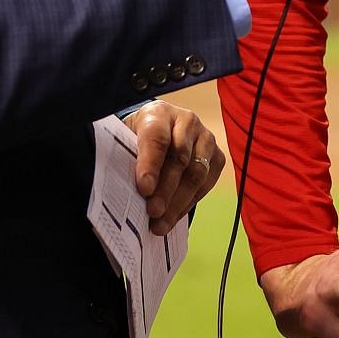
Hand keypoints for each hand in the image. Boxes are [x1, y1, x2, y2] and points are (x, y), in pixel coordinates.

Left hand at [123, 102, 224, 235]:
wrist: (159, 131)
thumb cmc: (138, 139)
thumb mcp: (125, 141)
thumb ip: (125, 160)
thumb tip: (121, 192)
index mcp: (159, 114)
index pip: (157, 138)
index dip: (150, 164)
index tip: (143, 189)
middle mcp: (186, 121)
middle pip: (179, 158)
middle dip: (165, 190)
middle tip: (153, 212)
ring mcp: (205, 138)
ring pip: (197, 173)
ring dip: (179, 202)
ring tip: (161, 223)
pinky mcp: (217, 155)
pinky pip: (207, 183)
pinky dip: (189, 203)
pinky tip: (174, 216)